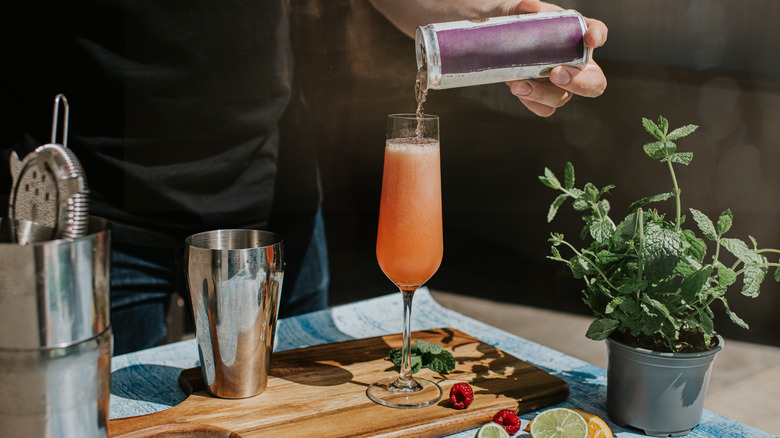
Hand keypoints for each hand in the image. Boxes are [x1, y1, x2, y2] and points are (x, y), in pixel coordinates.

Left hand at [505, 0, 607, 116]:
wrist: (493, 43)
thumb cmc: (513, 24)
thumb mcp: (515, 10)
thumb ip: (524, 7)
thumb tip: (532, 5)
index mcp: (575, 34)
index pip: (598, 32)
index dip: (598, 36)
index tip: (590, 39)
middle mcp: (573, 61)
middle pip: (594, 81)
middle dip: (579, 82)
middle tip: (555, 73)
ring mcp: (558, 83)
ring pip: (564, 98)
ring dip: (543, 94)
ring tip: (519, 84)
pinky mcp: (541, 97)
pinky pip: (545, 108)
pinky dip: (532, 102)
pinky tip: (518, 89)